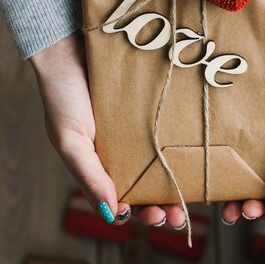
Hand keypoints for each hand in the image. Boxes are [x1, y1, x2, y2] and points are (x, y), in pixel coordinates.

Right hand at [29, 32, 185, 228]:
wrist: (71, 47)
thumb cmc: (63, 95)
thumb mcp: (70, 140)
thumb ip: (88, 175)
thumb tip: (110, 213)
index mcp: (104, 167)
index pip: (127, 201)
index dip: (142, 214)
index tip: (155, 216)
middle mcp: (128, 154)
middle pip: (153, 191)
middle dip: (166, 209)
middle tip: (178, 216)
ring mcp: (145, 134)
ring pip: (169, 167)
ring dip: (182, 186)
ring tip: (195, 196)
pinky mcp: (158, 112)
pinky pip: (177, 134)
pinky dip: (188, 148)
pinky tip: (200, 159)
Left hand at [221, 18, 264, 223]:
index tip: (252, 214)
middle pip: (257, 177)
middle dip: (244, 198)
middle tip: (228, 212)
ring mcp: (256, 121)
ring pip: (238, 156)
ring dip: (227, 177)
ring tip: (213, 192)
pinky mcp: (240, 103)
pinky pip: (226, 127)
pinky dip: (217, 143)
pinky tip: (202, 155)